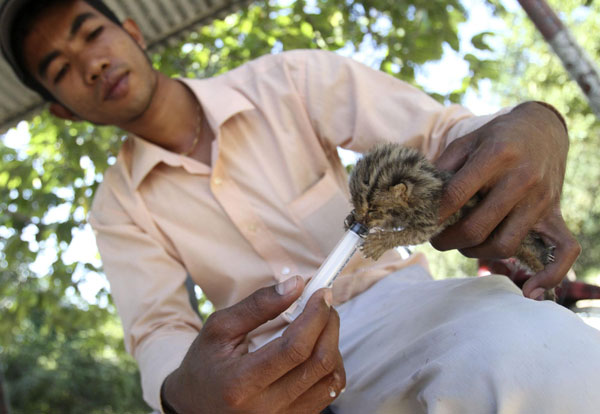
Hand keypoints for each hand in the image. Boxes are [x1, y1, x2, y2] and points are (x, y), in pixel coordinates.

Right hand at [162, 276, 345, 412]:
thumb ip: (257, 305)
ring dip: (332, 343)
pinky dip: (331, 363)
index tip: (321, 293)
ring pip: (331, 379)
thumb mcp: (220, 328)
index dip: (315, 316)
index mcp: (240, 384)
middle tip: (323, 303)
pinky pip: (329, 391)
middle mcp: (265, 409)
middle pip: (319, 363)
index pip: (294, 348)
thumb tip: (296, 285)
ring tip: (319, 324)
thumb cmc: (205, 364)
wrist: (196, 405)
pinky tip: (316, 347)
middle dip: (329, 324)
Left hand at [431, 102, 579, 298]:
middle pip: (477, 228)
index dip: (433, 214)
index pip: (456, 195)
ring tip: (462, 245)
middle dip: (447, 241)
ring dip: (476, 253)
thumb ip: (443, 168)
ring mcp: (541, 201)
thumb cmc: (496, 138)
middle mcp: (522, 180)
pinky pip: (564, 252)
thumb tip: (419, 200)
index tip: (422, 221)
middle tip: (435, 239)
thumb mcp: (466, 141)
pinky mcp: (555, 215)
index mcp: (496, 156)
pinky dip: (550, 276)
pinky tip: (530, 292)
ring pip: (505, 246)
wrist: (542, 129)